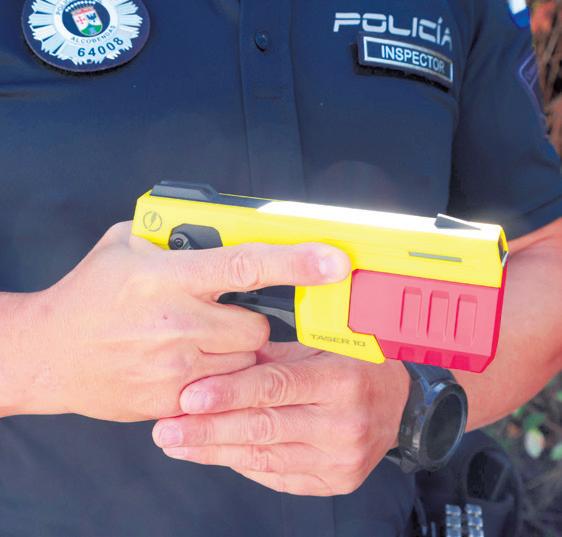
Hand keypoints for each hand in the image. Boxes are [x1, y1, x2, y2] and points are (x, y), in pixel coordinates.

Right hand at [0, 223, 348, 420]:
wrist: (48, 355)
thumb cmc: (88, 297)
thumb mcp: (124, 248)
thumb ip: (172, 236)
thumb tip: (215, 228)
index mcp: (165, 277)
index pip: (246, 264)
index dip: (296, 261)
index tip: (333, 261)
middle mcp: (175, 322)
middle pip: (255, 324)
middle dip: (250, 319)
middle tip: (223, 313)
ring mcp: (175, 367)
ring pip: (243, 358)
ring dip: (234, 349)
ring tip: (198, 339)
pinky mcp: (172, 400)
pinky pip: (222, 388)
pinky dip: (216, 376)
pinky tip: (184, 364)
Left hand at [153, 343, 409, 495]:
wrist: (401, 404)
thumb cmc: (358, 365)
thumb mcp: (321, 346)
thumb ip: (273, 357)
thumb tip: (220, 361)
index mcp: (340, 380)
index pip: (275, 388)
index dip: (229, 394)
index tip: (188, 398)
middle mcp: (343, 423)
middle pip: (264, 428)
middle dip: (208, 430)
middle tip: (166, 430)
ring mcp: (340, 458)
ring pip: (265, 457)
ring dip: (215, 451)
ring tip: (178, 443)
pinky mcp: (335, 481)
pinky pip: (278, 477)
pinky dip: (242, 465)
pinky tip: (213, 455)